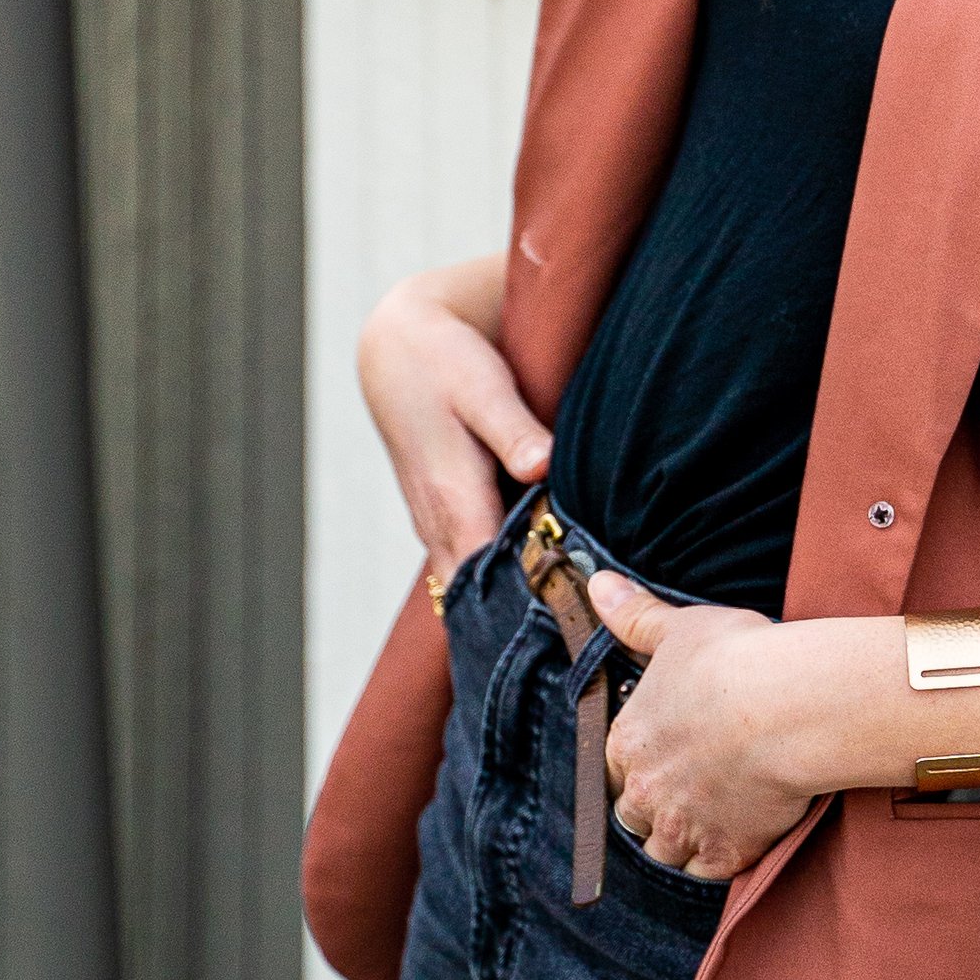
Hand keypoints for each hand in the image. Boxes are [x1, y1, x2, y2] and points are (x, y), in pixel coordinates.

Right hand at [358, 254, 551, 583]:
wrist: (398, 351)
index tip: (573, 614)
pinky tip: (539, 575)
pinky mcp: (441, 516)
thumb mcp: (484, 388)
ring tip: (566, 614)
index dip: (526, 601)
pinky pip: (468, 561)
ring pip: (470, 583)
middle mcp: (439, 523)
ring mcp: (435, 524)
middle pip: (478, 595)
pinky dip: (498, 575)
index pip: (488, 577)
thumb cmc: (445, 365)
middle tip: (581, 628)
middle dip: (520, 614)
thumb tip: (541, 467)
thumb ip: (513, 432)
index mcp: (453, 499)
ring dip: (509, 598)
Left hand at [593, 579, 822, 880]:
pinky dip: (717, 859)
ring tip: (713, 817)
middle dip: (655, 805)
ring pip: (665, 850)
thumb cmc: (733, 660)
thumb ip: (635, 615)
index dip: (640, 761)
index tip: (667, 752)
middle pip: (634, 815)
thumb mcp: (680, 629)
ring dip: (681, 838)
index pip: (617, 766)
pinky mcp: (726, 852)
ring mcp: (683, 827)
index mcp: (628, 741)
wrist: (785, 706)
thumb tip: (595, 584)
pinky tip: (737, 839)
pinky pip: (707, 872)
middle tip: (689, 788)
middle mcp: (646, 792)